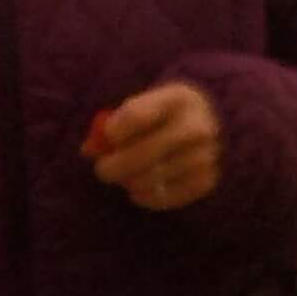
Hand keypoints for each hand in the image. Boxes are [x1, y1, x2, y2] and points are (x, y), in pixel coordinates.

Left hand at [85, 81, 223, 210]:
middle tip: (103, 170)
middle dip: (114, 165)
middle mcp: (197, 126)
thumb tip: (89, 149)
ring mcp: (205, 156)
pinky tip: (140, 190)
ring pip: (149, 178)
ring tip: (126, 177)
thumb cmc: (162, 117)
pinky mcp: (206, 181)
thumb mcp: (143, 106)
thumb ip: (115, 123)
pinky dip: (145, 197)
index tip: (107, 137)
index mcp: (179, 97)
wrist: (207, 124)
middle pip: (143, 153)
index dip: (114, 130)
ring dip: (129, 181)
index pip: (136, 115)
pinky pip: (163, 198)